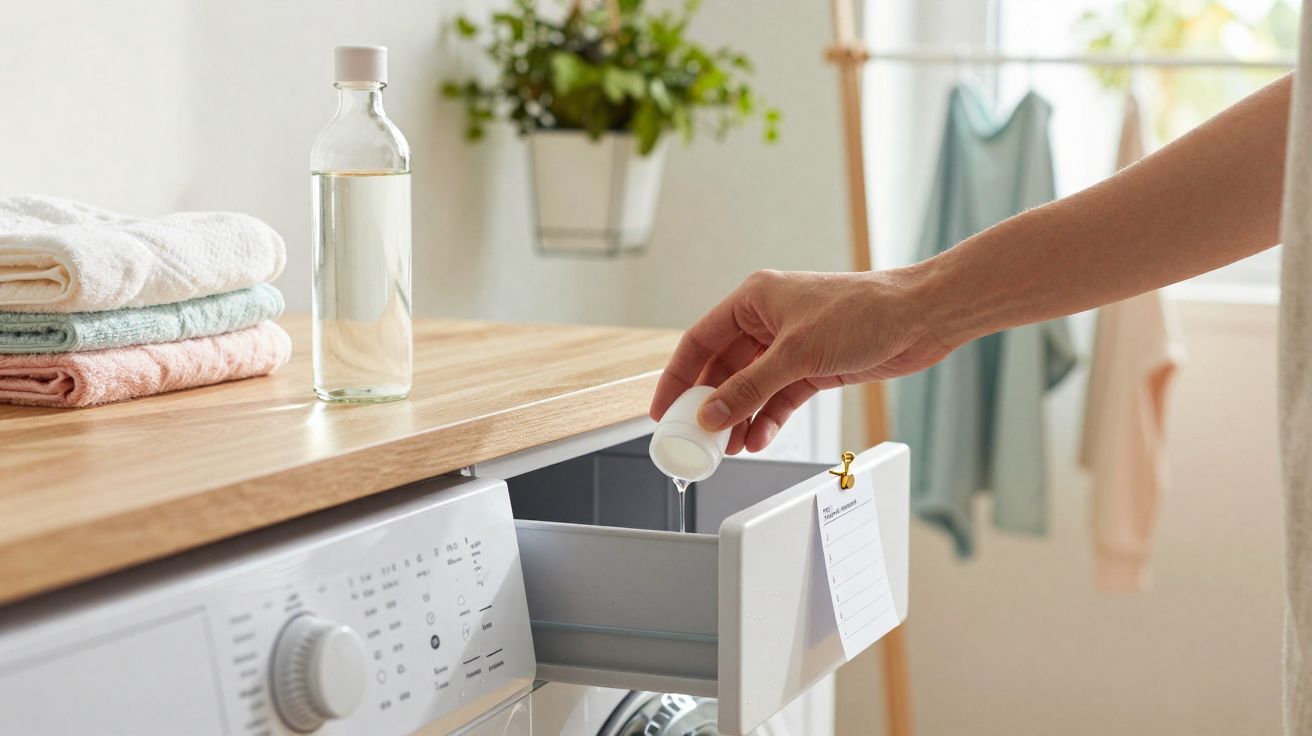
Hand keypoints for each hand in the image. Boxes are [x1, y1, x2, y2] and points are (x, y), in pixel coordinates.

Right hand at [648, 268, 956, 453]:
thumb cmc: (864, 312)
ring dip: (738, 417)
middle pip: (723, 369)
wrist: (919, 318)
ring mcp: (790, 345)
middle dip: (710, 405)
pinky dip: (767, 419)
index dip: (677, 377)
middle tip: (695, 437)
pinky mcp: (813, 367)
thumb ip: (750, 388)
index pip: (699, 341)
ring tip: (726, 447)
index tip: (663, 409)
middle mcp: (768, 320)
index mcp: (754, 299)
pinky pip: (778, 397)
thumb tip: (712, 413)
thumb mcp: (796, 354)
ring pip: (750, 388)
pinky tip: (758, 439)